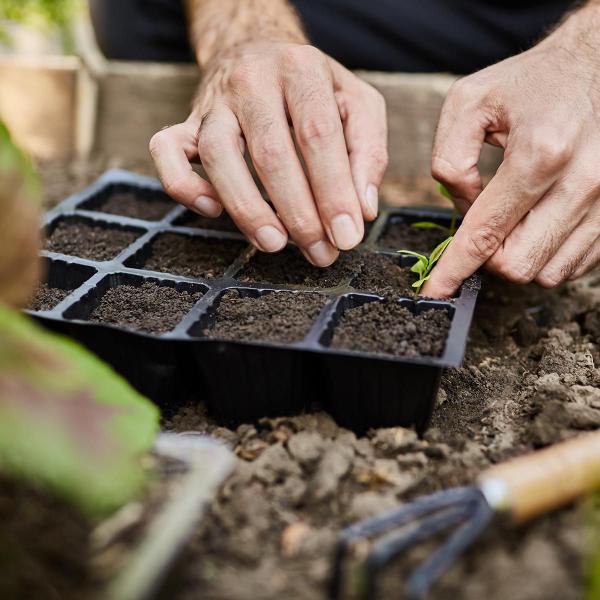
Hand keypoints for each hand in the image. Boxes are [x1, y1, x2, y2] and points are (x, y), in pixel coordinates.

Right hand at [150, 41, 387, 266]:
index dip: (333, 191)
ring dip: (246, 208)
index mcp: (301, 69)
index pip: (318, 135)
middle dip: (298, 212)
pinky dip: (184, 186)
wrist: (256, 48)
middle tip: (319, 252)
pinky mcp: (186, 122)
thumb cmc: (313, 88)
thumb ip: (367, 151)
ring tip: (274, 244)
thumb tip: (362, 209)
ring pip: (218, 155)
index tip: (347, 235)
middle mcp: (252, 81)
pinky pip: (166, 151)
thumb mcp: (357, 103)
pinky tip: (213, 211)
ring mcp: (214, 103)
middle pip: (270, 152)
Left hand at [423, 6, 599, 296]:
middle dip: (487, 258)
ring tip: (512, 218)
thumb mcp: (468, 102)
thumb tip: (463, 206)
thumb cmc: (530, 83)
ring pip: (547, 272)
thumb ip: (449, 159)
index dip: (454, 269)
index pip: (486, 233)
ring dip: (517, 256)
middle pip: (518, 264)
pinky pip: (574, 264)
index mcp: (540, 153)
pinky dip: (546, 254)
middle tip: (481, 226)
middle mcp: (583, 182)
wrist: (596, 64)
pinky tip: (536, 224)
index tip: (435, 291)